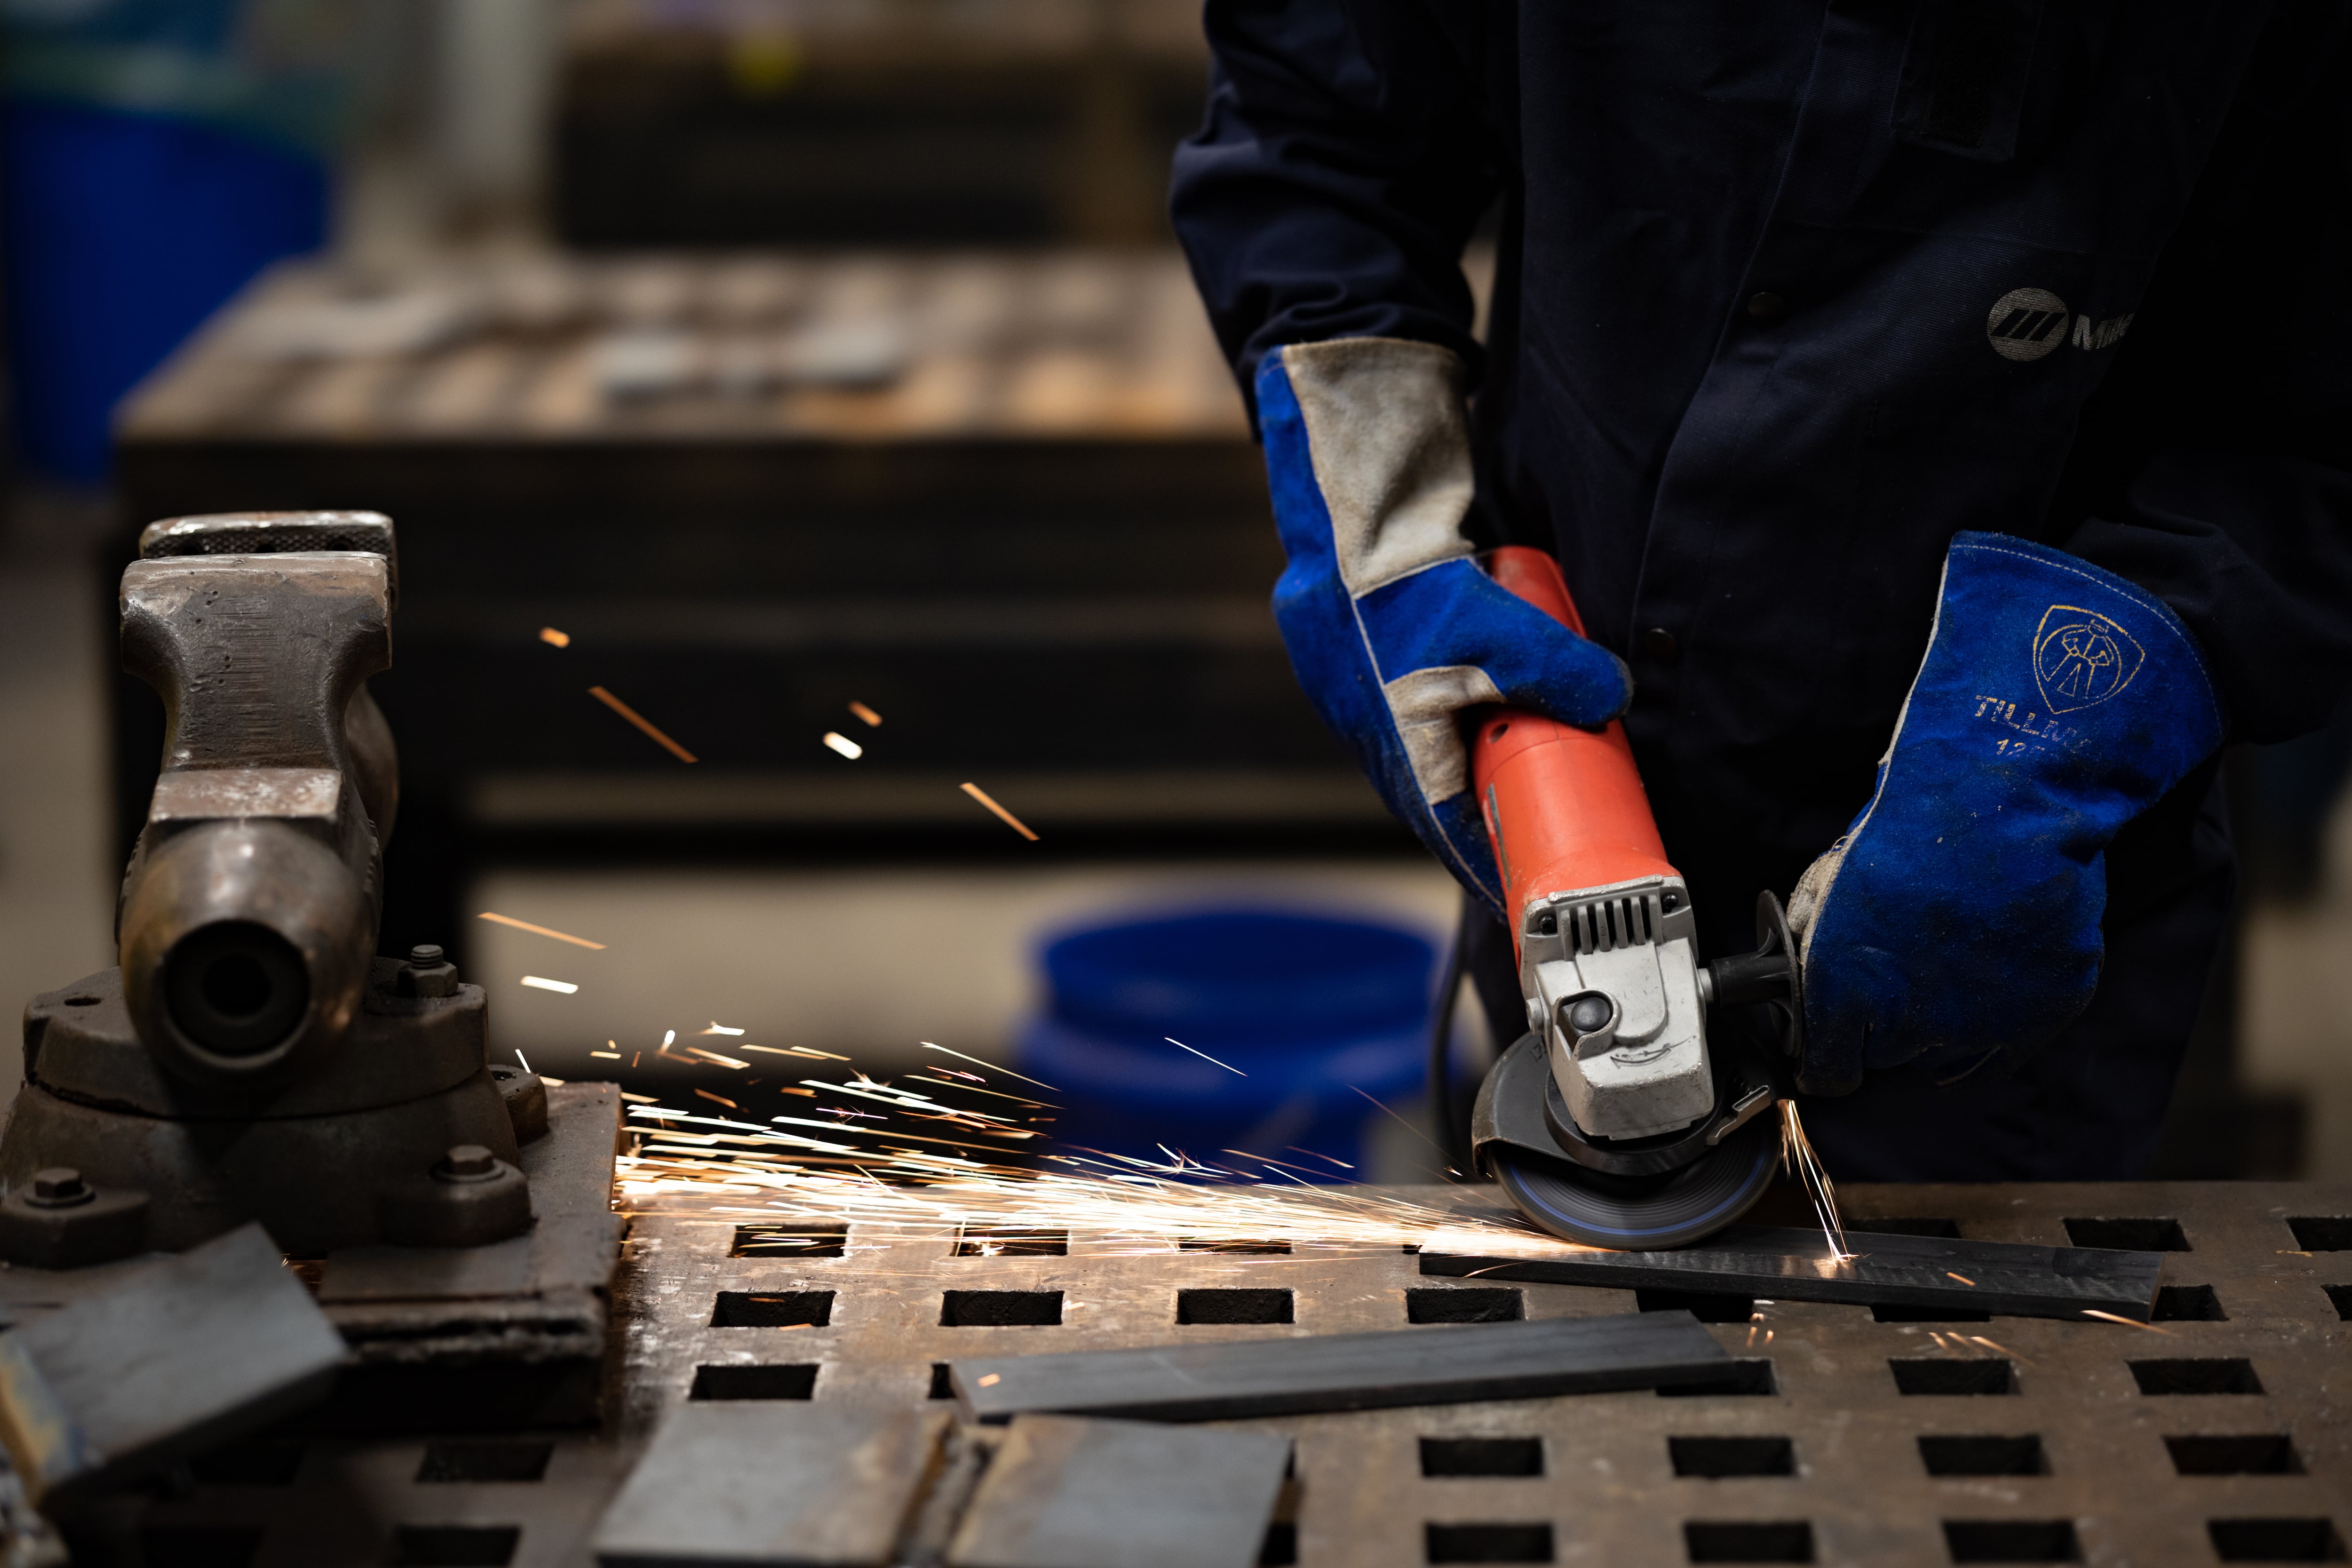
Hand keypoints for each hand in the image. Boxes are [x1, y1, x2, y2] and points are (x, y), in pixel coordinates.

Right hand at [1257, 338, 1630, 907]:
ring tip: (1504, 764)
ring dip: (1457, 756)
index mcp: (1397, 744)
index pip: (1446, 826)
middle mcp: (1365, 726)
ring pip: (1414, 742)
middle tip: (1523, 832)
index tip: (1518, 885)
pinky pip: (1400, 700)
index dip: (1484, 859)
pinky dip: (1435, 709)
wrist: (1338, 505)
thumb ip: (1562, 670)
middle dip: (1474, 814)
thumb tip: (1612, 698)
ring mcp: (1349, 689)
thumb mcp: (1503, 630)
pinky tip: (1463, 693)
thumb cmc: (1404, 580)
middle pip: (1429, 790)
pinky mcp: (1346, 649)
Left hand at [1787, 532, 2223, 1092]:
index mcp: (1846, 998)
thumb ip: (1815, 945)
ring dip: (1939, 1031)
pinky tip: (1989, 974)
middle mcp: (1911, 1027)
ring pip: (1946, 1061)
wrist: (2000, 806)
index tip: (1833, 1042)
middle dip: (1885, 1027)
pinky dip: (1996, 1019)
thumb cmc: (1908, 834)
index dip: (1828, 1055)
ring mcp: (1981, 1027)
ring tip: (1945, 973)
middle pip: (1888, 1059)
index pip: (1828, 1071)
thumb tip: (1799, 972)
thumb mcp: (1828, 888)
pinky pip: (2005, 1045)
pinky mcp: (2041, 1015)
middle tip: (1898, 977)